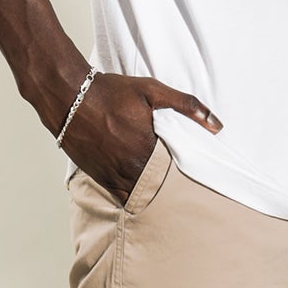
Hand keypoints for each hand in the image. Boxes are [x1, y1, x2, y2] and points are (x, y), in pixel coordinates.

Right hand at [62, 73, 221, 207]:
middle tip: (186, 192)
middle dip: (172, 188)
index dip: (188, 175)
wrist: (69, 98)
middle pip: (161, 187)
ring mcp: (114, 174)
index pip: (178, 171)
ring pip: (141, 195)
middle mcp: (132, 166)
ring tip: (166, 194)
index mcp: (149, 147)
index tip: (197, 177)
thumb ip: (186, 105)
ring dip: (153, 194)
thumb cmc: (111, 92)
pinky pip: (122, 196)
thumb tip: (217, 125)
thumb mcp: (152, 90)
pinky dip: (133, 196)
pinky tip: (142, 193)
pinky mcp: (100, 178)